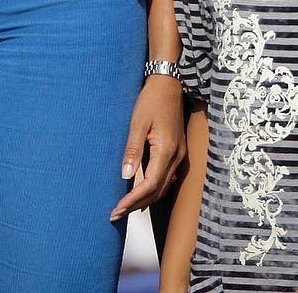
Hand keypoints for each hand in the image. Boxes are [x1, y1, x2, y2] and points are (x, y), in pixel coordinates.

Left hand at [110, 74, 184, 220]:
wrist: (168, 84)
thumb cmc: (152, 100)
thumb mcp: (138, 123)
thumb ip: (133, 150)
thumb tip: (126, 177)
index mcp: (166, 150)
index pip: (150, 185)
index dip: (133, 200)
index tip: (117, 209)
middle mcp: (177, 156)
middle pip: (158, 191)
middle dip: (137, 205)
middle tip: (116, 214)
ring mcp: (180, 155)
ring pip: (164, 186)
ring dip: (145, 199)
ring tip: (126, 208)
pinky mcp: (179, 152)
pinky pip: (167, 178)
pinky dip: (154, 189)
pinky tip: (142, 192)